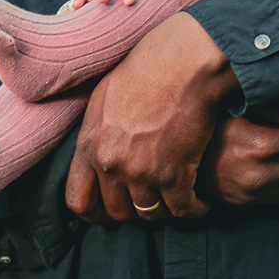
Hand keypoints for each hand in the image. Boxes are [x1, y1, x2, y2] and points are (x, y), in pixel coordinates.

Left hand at [66, 12, 233, 222]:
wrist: (181, 64)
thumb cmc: (144, 72)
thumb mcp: (102, 100)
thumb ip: (94, 134)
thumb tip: (95, 151)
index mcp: (89, 146)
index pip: (78, 201)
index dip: (95, 213)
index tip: (111, 210)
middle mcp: (111, 165)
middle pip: (117, 212)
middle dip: (135, 209)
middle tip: (152, 199)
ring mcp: (142, 172)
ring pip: (150, 214)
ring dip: (165, 210)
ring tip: (176, 199)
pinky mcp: (175, 174)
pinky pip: (183, 211)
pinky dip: (195, 210)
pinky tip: (200, 202)